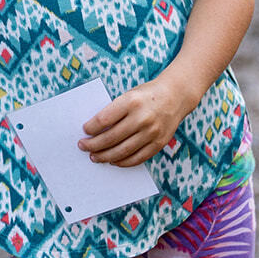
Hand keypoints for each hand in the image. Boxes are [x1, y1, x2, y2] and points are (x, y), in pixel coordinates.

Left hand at [78, 79, 196, 166]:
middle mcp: (142, 118)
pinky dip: (123, 162)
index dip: (90, 128)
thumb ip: (114, 111)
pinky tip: (113, 161)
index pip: (104, 119)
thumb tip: (94, 130)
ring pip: (122, 151)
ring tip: (95, 157)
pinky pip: (137, 158)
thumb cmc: (146, 95)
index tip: (84, 131)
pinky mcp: (158, 143)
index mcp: (131, 102)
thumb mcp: (128, 95)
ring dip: (105, 156)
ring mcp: (151, 132)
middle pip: (111, 138)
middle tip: (83, 146)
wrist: (175, 96)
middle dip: (93, 145)